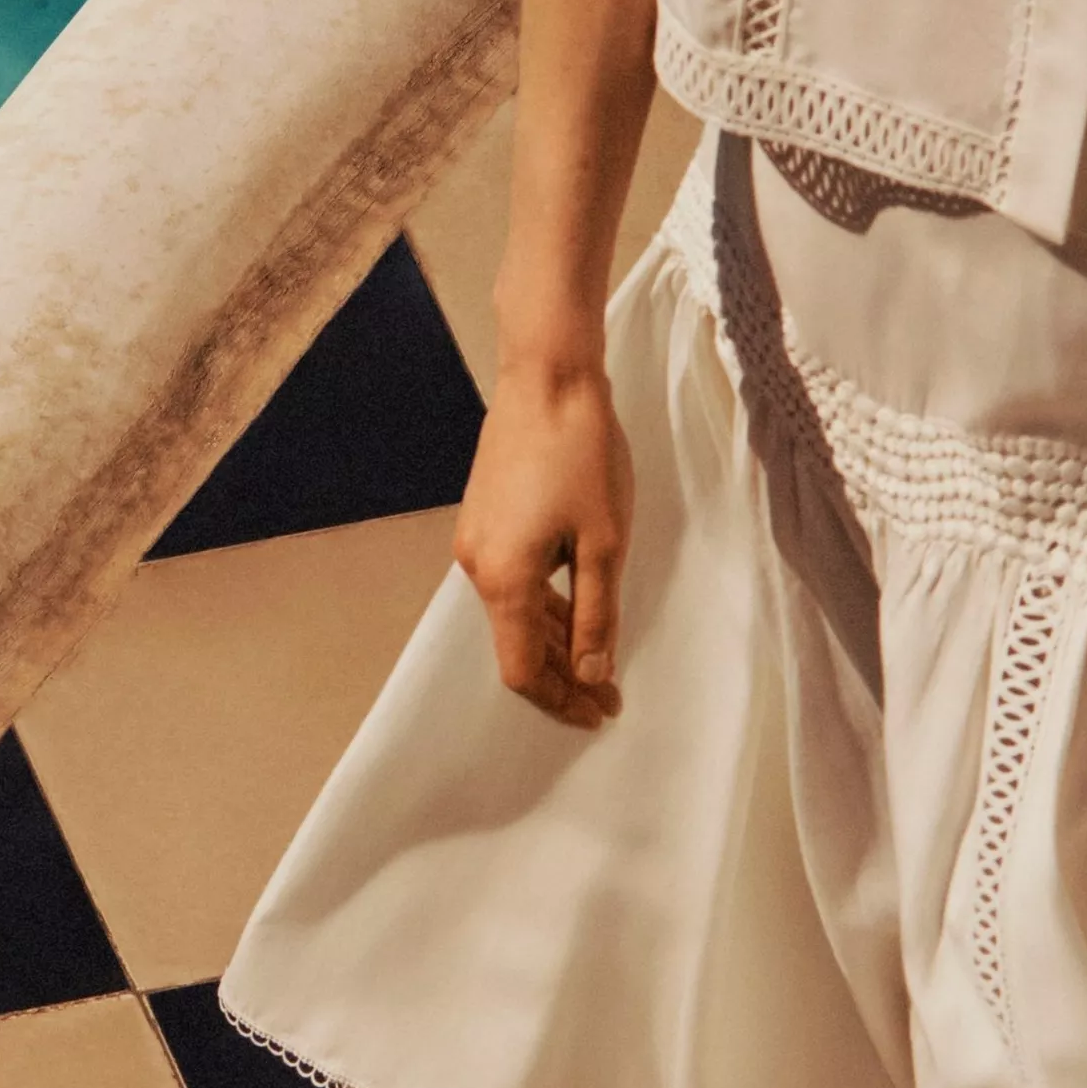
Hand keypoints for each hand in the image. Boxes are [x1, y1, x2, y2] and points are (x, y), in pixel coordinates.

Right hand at [461, 370, 628, 726]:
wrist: (547, 376)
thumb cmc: (583, 454)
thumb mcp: (604, 543)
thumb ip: (597, 615)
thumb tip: (594, 675)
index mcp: (503, 579)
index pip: (522, 670)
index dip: (561, 699)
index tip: (603, 711)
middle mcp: (476, 565)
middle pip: (516, 644)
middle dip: (564, 675)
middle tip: (611, 694)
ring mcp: (475, 539)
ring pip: (514, 611)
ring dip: (555, 640)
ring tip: (599, 657)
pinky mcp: (484, 516)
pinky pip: (512, 579)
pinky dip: (542, 604)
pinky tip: (574, 606)